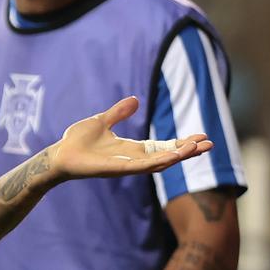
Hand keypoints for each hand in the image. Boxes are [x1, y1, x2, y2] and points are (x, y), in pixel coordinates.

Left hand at [51, 97, 210, 180]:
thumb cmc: (77, 141)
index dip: (181, 142)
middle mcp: (133, 159)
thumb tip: (136, 100)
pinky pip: (141, 167)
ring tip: (197, 149)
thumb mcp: (102, 121)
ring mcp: (126, 166)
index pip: (163, 146)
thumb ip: (119, 112)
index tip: (201, 136)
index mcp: (132, 149)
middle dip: (187, 151)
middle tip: (209, 144)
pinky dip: (158, 161)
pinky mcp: (116, 169)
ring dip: (178, 156)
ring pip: (159, 163)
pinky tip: (172, 157)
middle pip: (167, 156)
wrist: (59, 153)